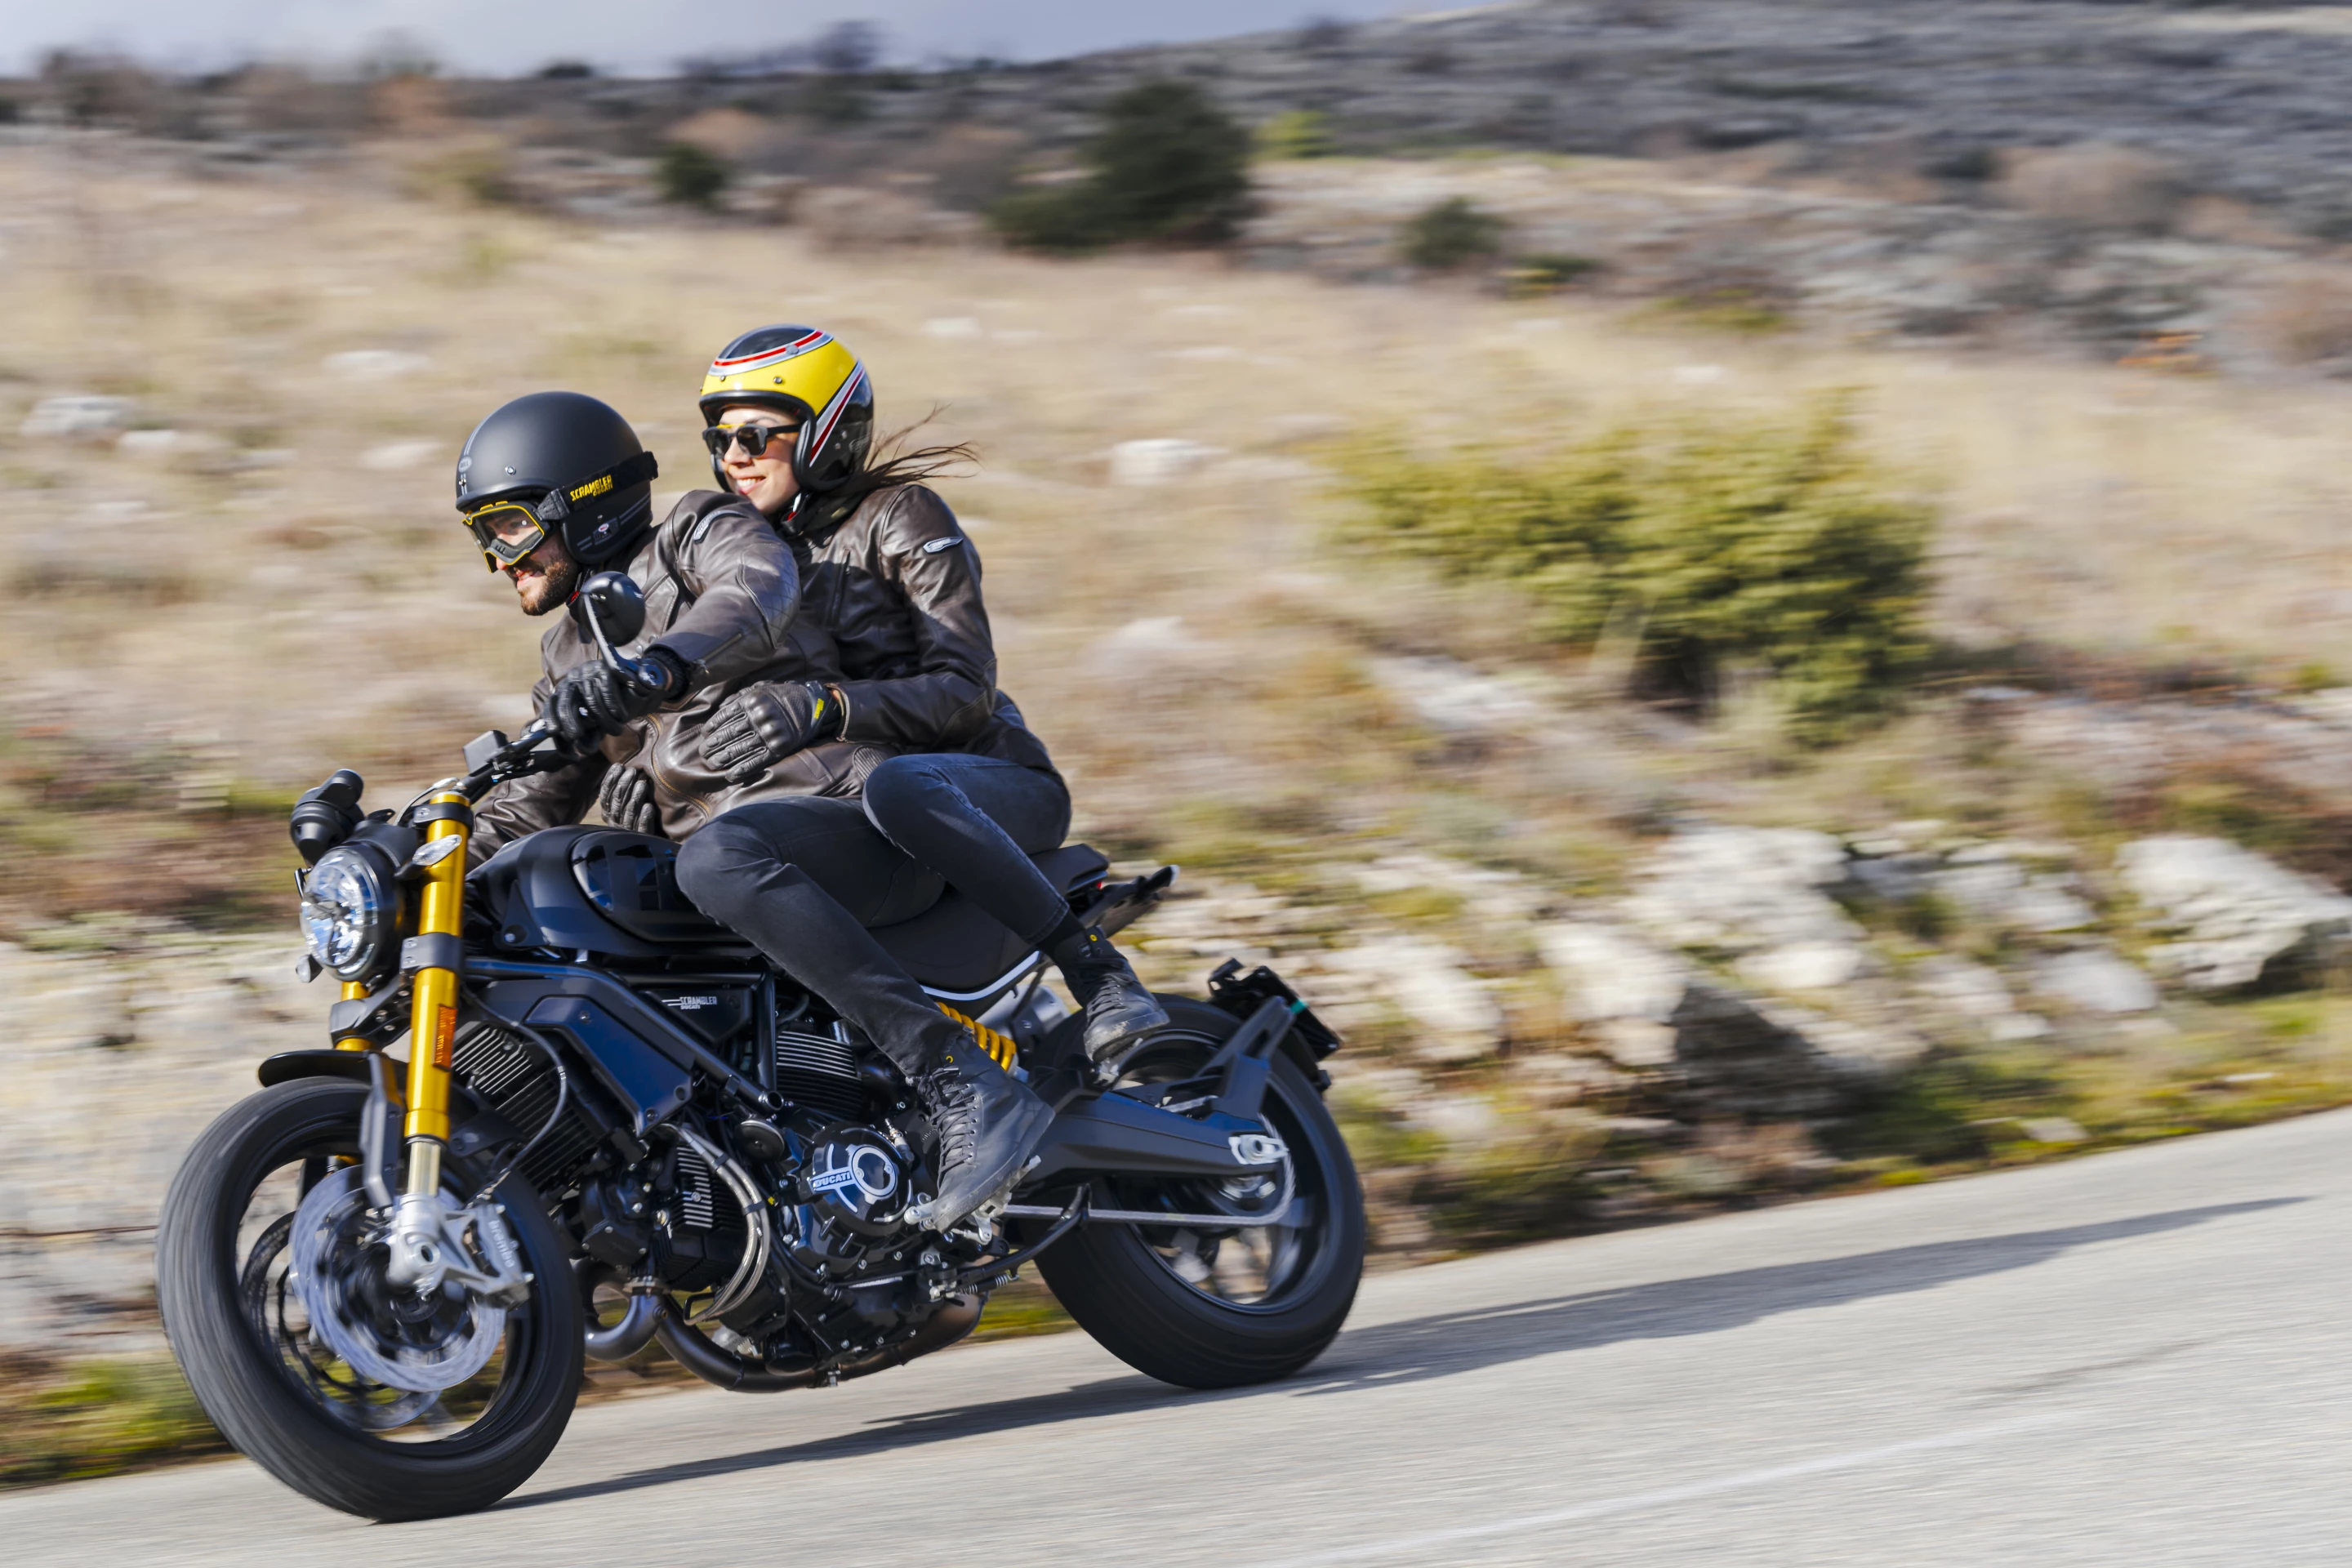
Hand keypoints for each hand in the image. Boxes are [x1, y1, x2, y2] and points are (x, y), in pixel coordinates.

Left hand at [544, 653, 682, 751]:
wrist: (635, 684)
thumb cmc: (610, 706)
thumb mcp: (595, 723)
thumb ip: (586, 735)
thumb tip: (579, 751)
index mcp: (564, 691)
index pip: (551, 707)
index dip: (552, 722)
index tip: (557, 734)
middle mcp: (572, 679)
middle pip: (565, 704)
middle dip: (570, 724)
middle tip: (578, 737)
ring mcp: (587, 671)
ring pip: (591, 701)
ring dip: (605, 721)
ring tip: (617, 731)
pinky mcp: (604, 668)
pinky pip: (607, 691)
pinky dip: (615, 707)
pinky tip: (622, 717)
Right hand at [597, 765, 663, 835]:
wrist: (647, 845)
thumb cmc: (637, 818)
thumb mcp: (626, 804)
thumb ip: (622, 791)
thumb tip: (622, 767)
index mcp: (609, 813)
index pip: (605, 794)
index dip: (610, 779)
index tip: (618, 766)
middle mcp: (615, 822)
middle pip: (617, 801)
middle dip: (624, 784)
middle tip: (632, 771)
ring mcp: (627, 831)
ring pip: (629, 812)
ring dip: (635, 797)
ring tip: (643, 784)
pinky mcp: (641, 838)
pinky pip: (641, 828)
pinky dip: (644, 817)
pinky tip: (649, 807)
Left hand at [702, 681, 839, 784]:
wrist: (812, 706)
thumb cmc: (781, 697)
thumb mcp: (761, 689)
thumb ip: (739, 697)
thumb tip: (718, 710)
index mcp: (753, 701)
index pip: (725, 716)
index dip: (712, 726)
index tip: (705, 734)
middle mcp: (760, 717)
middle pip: (729, 734)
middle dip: (713, 745)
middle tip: (703, 752)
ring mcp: (770, 733)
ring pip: (740, 749)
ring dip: (723, 759)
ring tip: (712, 764)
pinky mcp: (779, 747)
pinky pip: (757, 761)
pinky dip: (742, 770)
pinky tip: (730, 775)